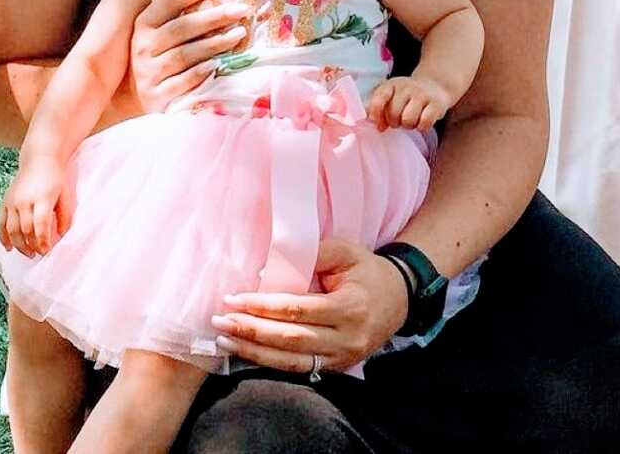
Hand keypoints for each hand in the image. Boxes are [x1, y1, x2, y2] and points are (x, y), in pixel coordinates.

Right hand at [0, 155, 71, 257]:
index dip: (42, 240)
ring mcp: (13, 200)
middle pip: (25, 229)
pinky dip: (3, 237)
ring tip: (28, 254)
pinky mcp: (5, 201)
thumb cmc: (55, 178)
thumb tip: (61, 236)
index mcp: (43, 197)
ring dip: (19, 245)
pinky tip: (9, 248)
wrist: (40, 159)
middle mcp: (25, 199)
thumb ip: (65, 216)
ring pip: (12, 229)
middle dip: (32, 245)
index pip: (40, 224)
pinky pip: (1, 223)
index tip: (46, 251)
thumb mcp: (66, 194)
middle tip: (39, 254)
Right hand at [128, 0, 252, 113]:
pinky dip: (200, 72)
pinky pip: (182, 81)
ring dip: (214, 43)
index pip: (169, 0)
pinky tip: (218, 64)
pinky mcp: (155, 96)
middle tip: (241, 10)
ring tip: (239, 34)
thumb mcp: (160, 34)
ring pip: (184, 54)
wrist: (136, 97)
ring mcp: (147, 72)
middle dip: (214, 16)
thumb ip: (181, 15)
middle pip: (182, 27)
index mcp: (144, 24)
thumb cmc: (158, 58)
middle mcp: (142, 46)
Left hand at [211, 238, 408, 374]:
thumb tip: (266, 271)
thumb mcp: (345, 251)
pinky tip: (247, 355)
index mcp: (350, 306)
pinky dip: (270, 363)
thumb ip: (310, 255)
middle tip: (220, 322)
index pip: (297, 309)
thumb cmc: (366, 270)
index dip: (263, 306)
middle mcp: (347, 338)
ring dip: (254, 353)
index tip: (234, 298)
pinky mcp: (337, 367)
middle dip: (251, 332)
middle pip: (290, 339)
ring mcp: (343, 357)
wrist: (399, 299)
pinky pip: (299, 369)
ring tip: (224, 342)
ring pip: (291, 361)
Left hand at [368, 75, 450, 132]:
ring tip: (411, 120)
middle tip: (399, 120)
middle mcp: (406, 87)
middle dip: (395, 122)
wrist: (435, 86)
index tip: (379, 124)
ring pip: (408, 120)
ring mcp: (422, 94)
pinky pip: (424, 123)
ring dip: (409, 126)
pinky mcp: (436, 103)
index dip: (376, 113)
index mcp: (391, 85)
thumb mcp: (391, 96)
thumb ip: (377, 107)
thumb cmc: (407, 96)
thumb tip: (366, 120)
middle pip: (394, 114)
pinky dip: (422, 127)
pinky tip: (422, 122)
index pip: (379, 98)